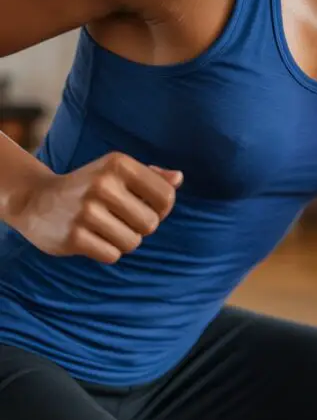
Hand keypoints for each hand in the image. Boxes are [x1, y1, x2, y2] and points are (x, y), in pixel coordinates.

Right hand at [8, 153, 182, 264]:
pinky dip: (107, 251)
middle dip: (141, 227)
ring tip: (106, 229)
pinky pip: (113, 255)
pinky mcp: (74, 236)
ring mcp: (86, 211)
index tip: (146, 207)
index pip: (166, 196)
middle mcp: (103, 184)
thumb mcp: (116, 171)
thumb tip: (178, 179)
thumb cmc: (88, 185)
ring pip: (133, 242)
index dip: (162, 208)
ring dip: (124, 241)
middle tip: (121, 220)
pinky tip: (92, 239)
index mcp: (118, 163)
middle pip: (151, 223)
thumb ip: (151, 175)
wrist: (35, 200)